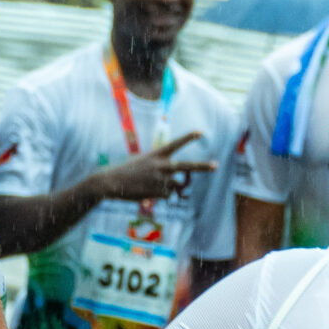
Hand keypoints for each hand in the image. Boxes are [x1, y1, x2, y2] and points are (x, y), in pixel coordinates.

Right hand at [86, 132, 216, 200]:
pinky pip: (167, 195)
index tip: (200, 133)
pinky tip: (147, 192)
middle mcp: (162, 165)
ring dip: (164, 187)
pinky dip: (159, 195)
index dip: (188, 138)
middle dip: (203, 167)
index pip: (175, 144)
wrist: (112, 182)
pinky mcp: (159, 191)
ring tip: (147, 185)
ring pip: (173, 186)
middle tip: (216, 166)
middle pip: (187, 166)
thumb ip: (160, 169)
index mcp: (157, 154)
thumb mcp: (143, 163)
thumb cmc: (126, 171)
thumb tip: (174, 187)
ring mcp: (162, 179)